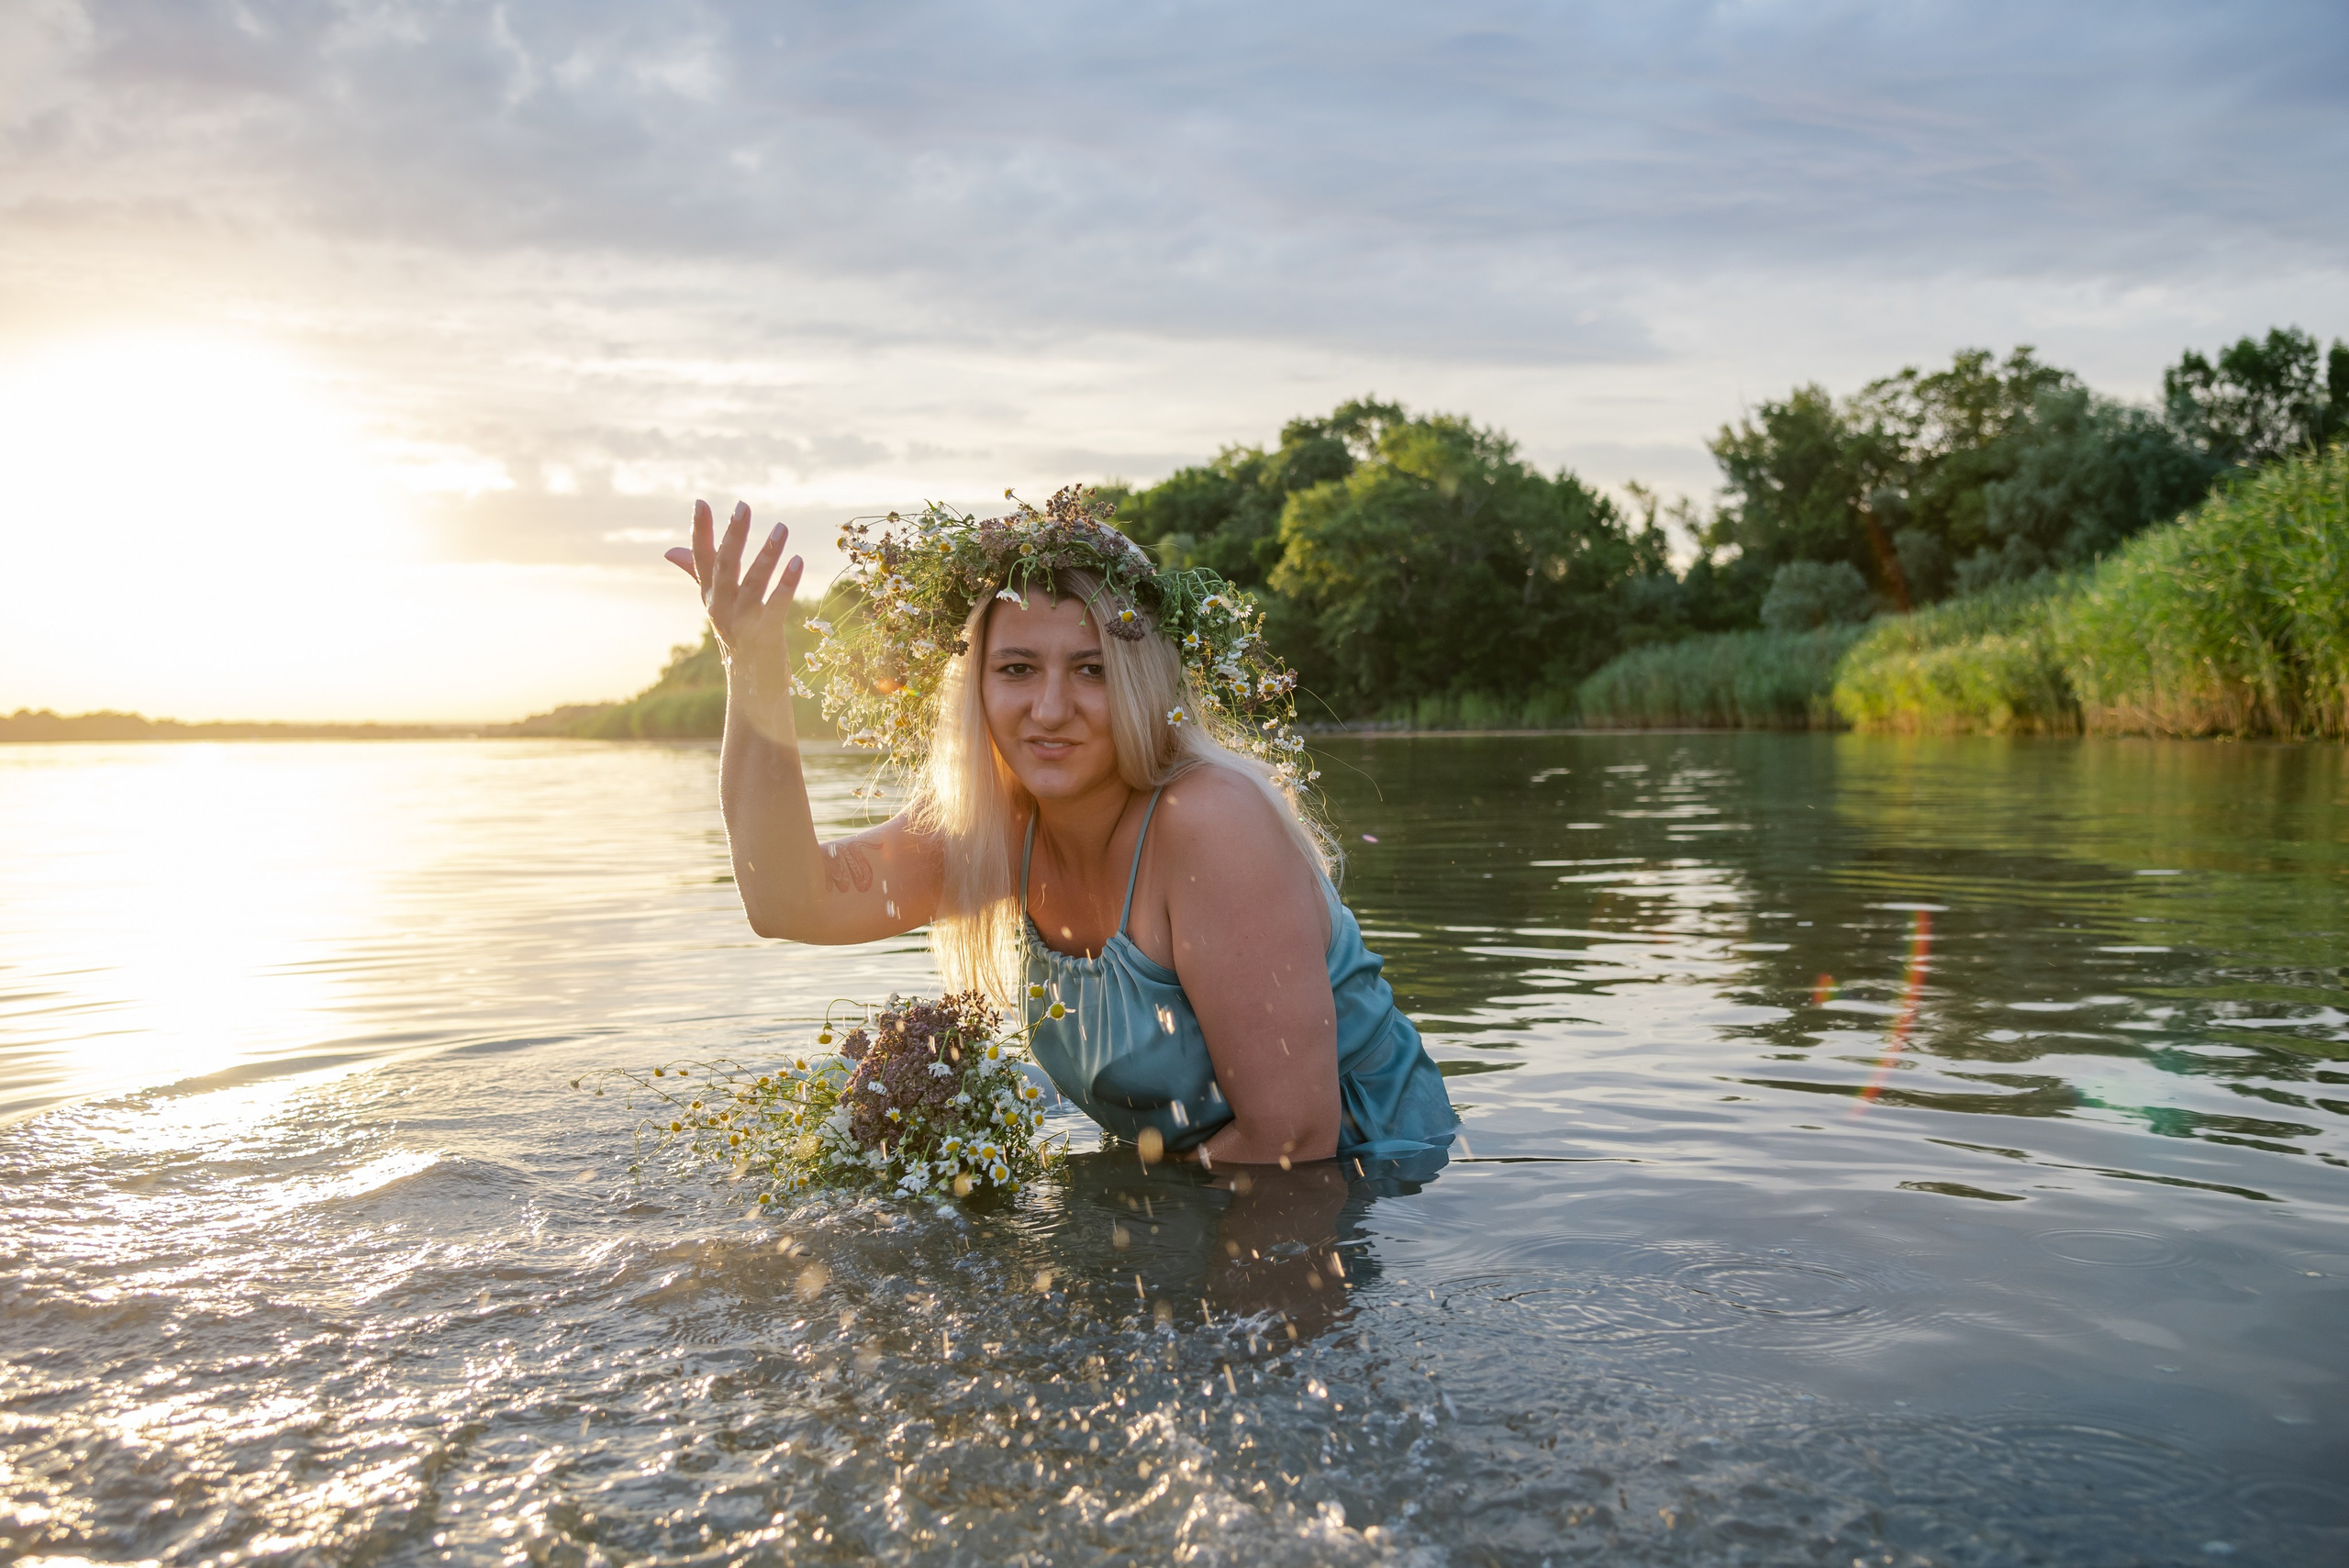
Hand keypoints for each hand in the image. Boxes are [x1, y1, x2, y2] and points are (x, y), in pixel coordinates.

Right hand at [665, 500, 803, 677]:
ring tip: (781, 528)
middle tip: (743, 506)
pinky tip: (798, 562)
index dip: (700, 532)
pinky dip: (786, 584)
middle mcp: (721, 609)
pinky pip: (776, 605)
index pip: (701, 559)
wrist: (752, 690)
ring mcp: (742, 623)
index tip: (700, 502)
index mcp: (710, 598)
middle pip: (725, 566)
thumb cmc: (737, 640)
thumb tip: (669, 551)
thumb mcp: (716, 606)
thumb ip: (697, 575)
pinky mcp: (765, 635)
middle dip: (733, 535)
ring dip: (767, 554)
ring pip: (753, 582)